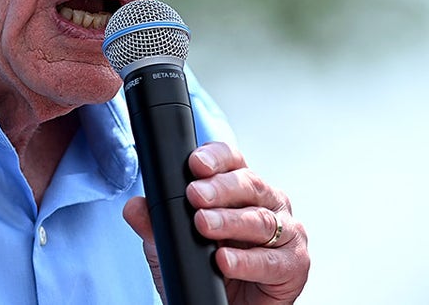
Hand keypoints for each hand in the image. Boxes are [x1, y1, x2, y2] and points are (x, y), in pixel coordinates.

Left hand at [123, 141, 309, 303]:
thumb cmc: (203, 271)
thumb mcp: (168, 247)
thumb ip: (154, 224)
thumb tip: (134, 206)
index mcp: (239, 189)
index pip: (231, 160)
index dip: (215, 157)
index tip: (194, 163)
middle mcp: (266, 203)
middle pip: (248, 184)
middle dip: (219, 188)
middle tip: (195, 196)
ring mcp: (286, 232)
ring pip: (261, 219)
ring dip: (230, 221)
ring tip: (204, 225)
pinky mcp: (294, 264)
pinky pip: (272, 260)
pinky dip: (246, 260)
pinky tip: (224, 260)